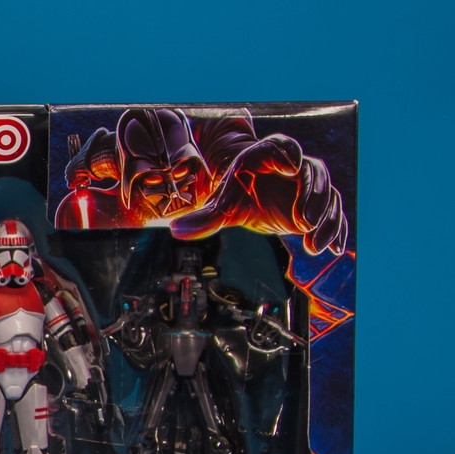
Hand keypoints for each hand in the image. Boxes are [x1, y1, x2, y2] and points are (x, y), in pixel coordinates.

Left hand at [171, 135, 347, 254]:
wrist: (254, 201)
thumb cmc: (237, 195)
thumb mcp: (222, 207)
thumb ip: (204, 218)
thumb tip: (176, 230)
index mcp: (267, 156)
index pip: (281, 146)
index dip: (287, 152)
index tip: (292, 165)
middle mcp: (295, 166)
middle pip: (313, 172)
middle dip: (312, 195)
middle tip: (304, 220)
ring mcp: (311, 186)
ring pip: (328, 195)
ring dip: (325, 219)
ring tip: (313, 244)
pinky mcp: (320, 204)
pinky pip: (335, 214)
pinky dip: (336, 230)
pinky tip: (334, 249)